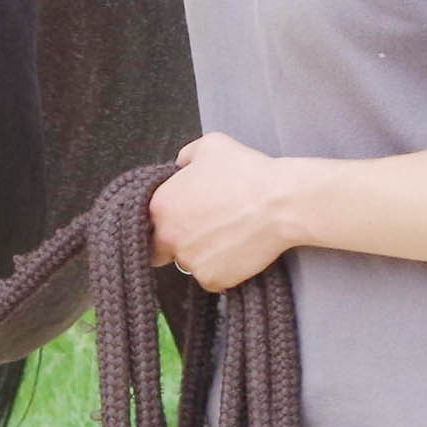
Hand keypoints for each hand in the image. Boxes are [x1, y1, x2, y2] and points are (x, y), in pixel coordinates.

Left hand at [148, 132, 296, 292]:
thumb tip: (181, 166)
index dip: (161, 222)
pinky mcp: (212, 279)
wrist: (279, 203)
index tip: (177, 220)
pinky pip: (211, 278)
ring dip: (201, 255)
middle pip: (161, 249)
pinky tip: (237, 250)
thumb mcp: (209, 146)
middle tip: (201, 232)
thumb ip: (185, 157)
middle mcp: (169, 236)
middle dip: (175, 243)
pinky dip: (222, 269)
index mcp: (160, 204)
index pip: (147, 222)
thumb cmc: (246, 171)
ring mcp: (190, 261)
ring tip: (227, 236)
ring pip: (189, 263)